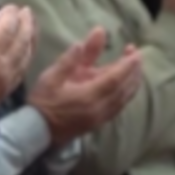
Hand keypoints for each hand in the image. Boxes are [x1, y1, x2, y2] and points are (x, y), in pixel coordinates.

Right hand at [0, 4, 35, 117]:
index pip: (6, 29)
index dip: (10, 16)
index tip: (11, 7)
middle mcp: (2, 67)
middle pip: (21, 40)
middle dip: (25, 24)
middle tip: (26, 11)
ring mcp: (7, 80)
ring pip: (26, 54)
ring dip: (30, 38)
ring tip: (30, 26)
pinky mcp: (7, 90)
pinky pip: (23, 68)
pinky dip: (28, 54)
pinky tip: (26, 49)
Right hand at [27, 28, 143, 145]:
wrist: (38, 131)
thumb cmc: (43, 102)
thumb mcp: (51, 77)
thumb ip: (69, 60)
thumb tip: (81, 43)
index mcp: (88, 96)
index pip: (114, 79)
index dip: (127, 65)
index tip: (136, 52)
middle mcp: (99, 108)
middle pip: (124, 88)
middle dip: (133, 71)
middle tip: (136, 55)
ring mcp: (101, 117)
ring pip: (124, 99)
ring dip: (132, 82)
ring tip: (135, 68)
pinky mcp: (99, 122)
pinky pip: (119, 107)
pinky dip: (126, 94)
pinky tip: (126, 86)